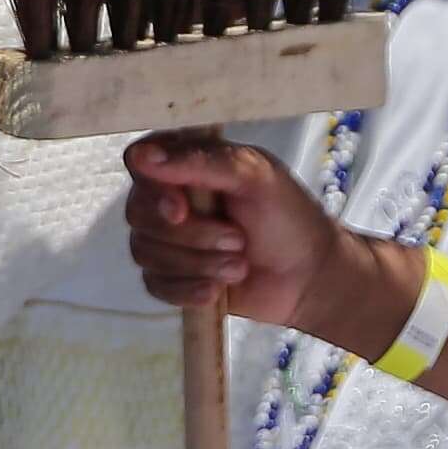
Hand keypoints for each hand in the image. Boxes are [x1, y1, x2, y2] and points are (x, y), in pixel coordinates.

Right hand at [123, 126, 357, 332]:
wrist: (310, 278)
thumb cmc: (288, 216)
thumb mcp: (254, 176)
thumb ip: (201, 161)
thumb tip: (142, 156)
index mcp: (185, 162)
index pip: (138, 162)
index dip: (153, 190)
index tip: (181, 210)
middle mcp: (168, 197)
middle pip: (137, 213)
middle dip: (191, 235)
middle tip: (238, 240)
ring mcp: (166, 240)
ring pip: (145, 252)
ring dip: (197, 264)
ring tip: (240, 266)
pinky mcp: (170, 278)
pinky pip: (153, 285)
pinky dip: (187, 290)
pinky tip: (217, 292)